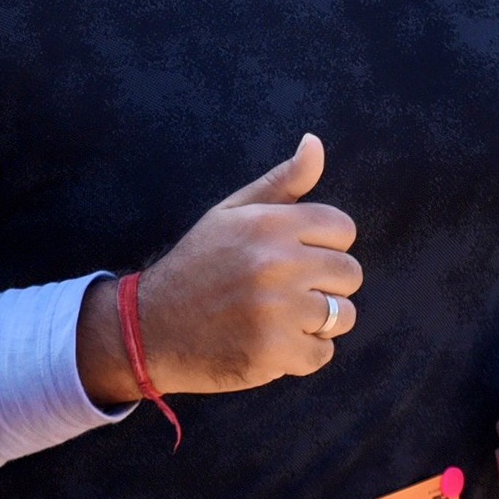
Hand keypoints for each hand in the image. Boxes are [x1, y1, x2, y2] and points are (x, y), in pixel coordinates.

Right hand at [79, 134, 363, 405]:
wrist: (149, 328)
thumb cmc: (197, 266)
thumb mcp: (231, 214)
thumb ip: (281, 182)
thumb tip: (314, 143)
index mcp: (268, 225)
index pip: (342, 229)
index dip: (324, 245)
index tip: (296, 257)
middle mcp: (276, 264)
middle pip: (349, 273)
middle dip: (325, 284)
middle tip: (287, 291)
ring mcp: (277, 311)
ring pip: (342, 315)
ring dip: (317, 321)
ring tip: (280, 318)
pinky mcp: (274, 353)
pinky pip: (323, 354)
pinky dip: (303, 354)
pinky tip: (271, 343)